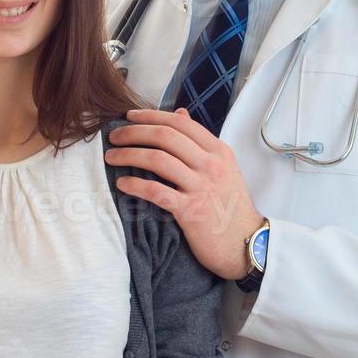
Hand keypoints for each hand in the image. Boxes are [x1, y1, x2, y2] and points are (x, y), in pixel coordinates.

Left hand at [106, 108, 261, 279]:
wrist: (246, 244)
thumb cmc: (230, 206)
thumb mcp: (224, 167)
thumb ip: (200, 141)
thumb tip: (179, 113)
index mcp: (218, 151)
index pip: (180, 123)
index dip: (150, 116)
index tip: (129, 116)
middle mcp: (211, 165)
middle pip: (165, 136)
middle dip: (133, 132)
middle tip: (113, 136)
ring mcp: (201, 187)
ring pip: (157, 159)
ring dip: (128, 155)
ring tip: (111, 157)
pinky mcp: (191, 211)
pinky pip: (156, 191)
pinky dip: (135, 185)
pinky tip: (122, 184)